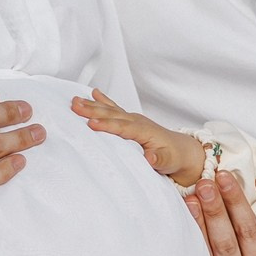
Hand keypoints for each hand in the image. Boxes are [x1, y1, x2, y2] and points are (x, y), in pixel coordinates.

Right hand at [71, 89, 203, 185]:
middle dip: (93, 110)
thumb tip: (150, 158)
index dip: (107, 125)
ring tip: (75, 99)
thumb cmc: (174, 157)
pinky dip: (103, 101)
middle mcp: (137, 121)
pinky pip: (114, 108)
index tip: (91, 124)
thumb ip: (160, 160)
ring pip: (110, 110)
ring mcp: (133, 119)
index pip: (123, 128)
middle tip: (74, 105)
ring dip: (92, 105)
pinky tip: (93, 93)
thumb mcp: (169, 162)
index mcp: (145, 132)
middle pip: (112, 114)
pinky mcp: (130, 120)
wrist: (182, 150)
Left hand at [184, 170, 255, 255]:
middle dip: (215, 210)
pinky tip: (184, 217)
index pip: (249, 234)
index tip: (225, 178)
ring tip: (192, 196)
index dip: (237, 205)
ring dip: (197, 222)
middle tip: (206, 183)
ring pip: (206, 253)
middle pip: (225, 243)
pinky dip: (188, 237)